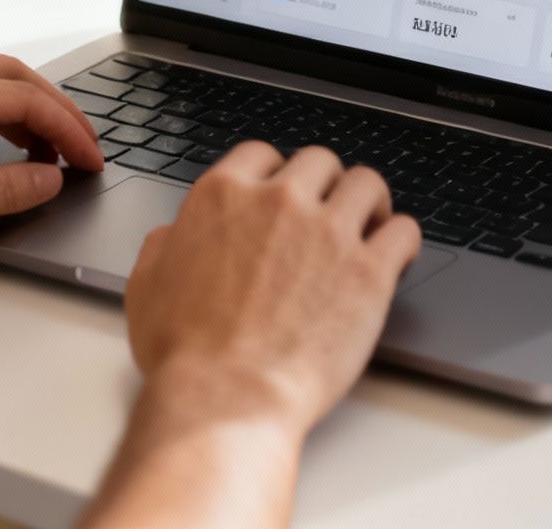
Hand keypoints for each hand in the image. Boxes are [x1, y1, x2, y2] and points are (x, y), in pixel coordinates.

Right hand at [80, 143, 419, 528]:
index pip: (262, 154)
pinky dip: (401, 239)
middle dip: (324, 184)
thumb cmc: (185, 353)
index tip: (284, 192)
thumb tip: (175, 234)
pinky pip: (404, 230)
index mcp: (223, 196)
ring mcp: (329, 232)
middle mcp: (279, 202)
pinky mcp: (369, 271)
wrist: (227, 397)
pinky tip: (393, 256)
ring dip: (368, 202)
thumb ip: (164, 245)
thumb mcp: (147, 285)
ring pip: (367, 183)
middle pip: (320, 161)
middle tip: (327, 211)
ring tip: (369, 225)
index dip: (275, 173)